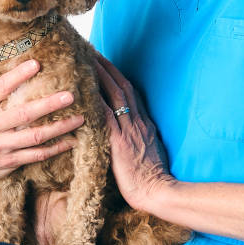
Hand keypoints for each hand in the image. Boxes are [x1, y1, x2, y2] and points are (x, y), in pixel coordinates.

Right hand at [0, 59, 84, 191]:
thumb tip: (7, 60)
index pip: (1, 88)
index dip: (18, 75)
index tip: (36, 63)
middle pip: (24, 114)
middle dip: (49, 104)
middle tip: (70, 96)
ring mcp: (0, 145)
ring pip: (35, 136)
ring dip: (59, 127)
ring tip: (79, 118)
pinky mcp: (9, 161)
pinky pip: (36, 154)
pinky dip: (55, 148)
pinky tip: (71, 141)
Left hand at [94, 53, 175, 210]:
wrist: (160, 192)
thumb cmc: (154, 181)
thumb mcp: (150, 154)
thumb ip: (141, 141)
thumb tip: (134, 137)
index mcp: (145, 125)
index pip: (131, 94)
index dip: (119, 77)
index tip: (107, 64)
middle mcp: (138, 122)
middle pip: (122, 87)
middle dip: (108, 68)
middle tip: (93, 52)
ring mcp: (129, 129)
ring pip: (114, 95)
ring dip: (100, 76)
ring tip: (86, 60)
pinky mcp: (119, 141)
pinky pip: (105, 116)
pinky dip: (95, 100)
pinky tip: (83, 91)